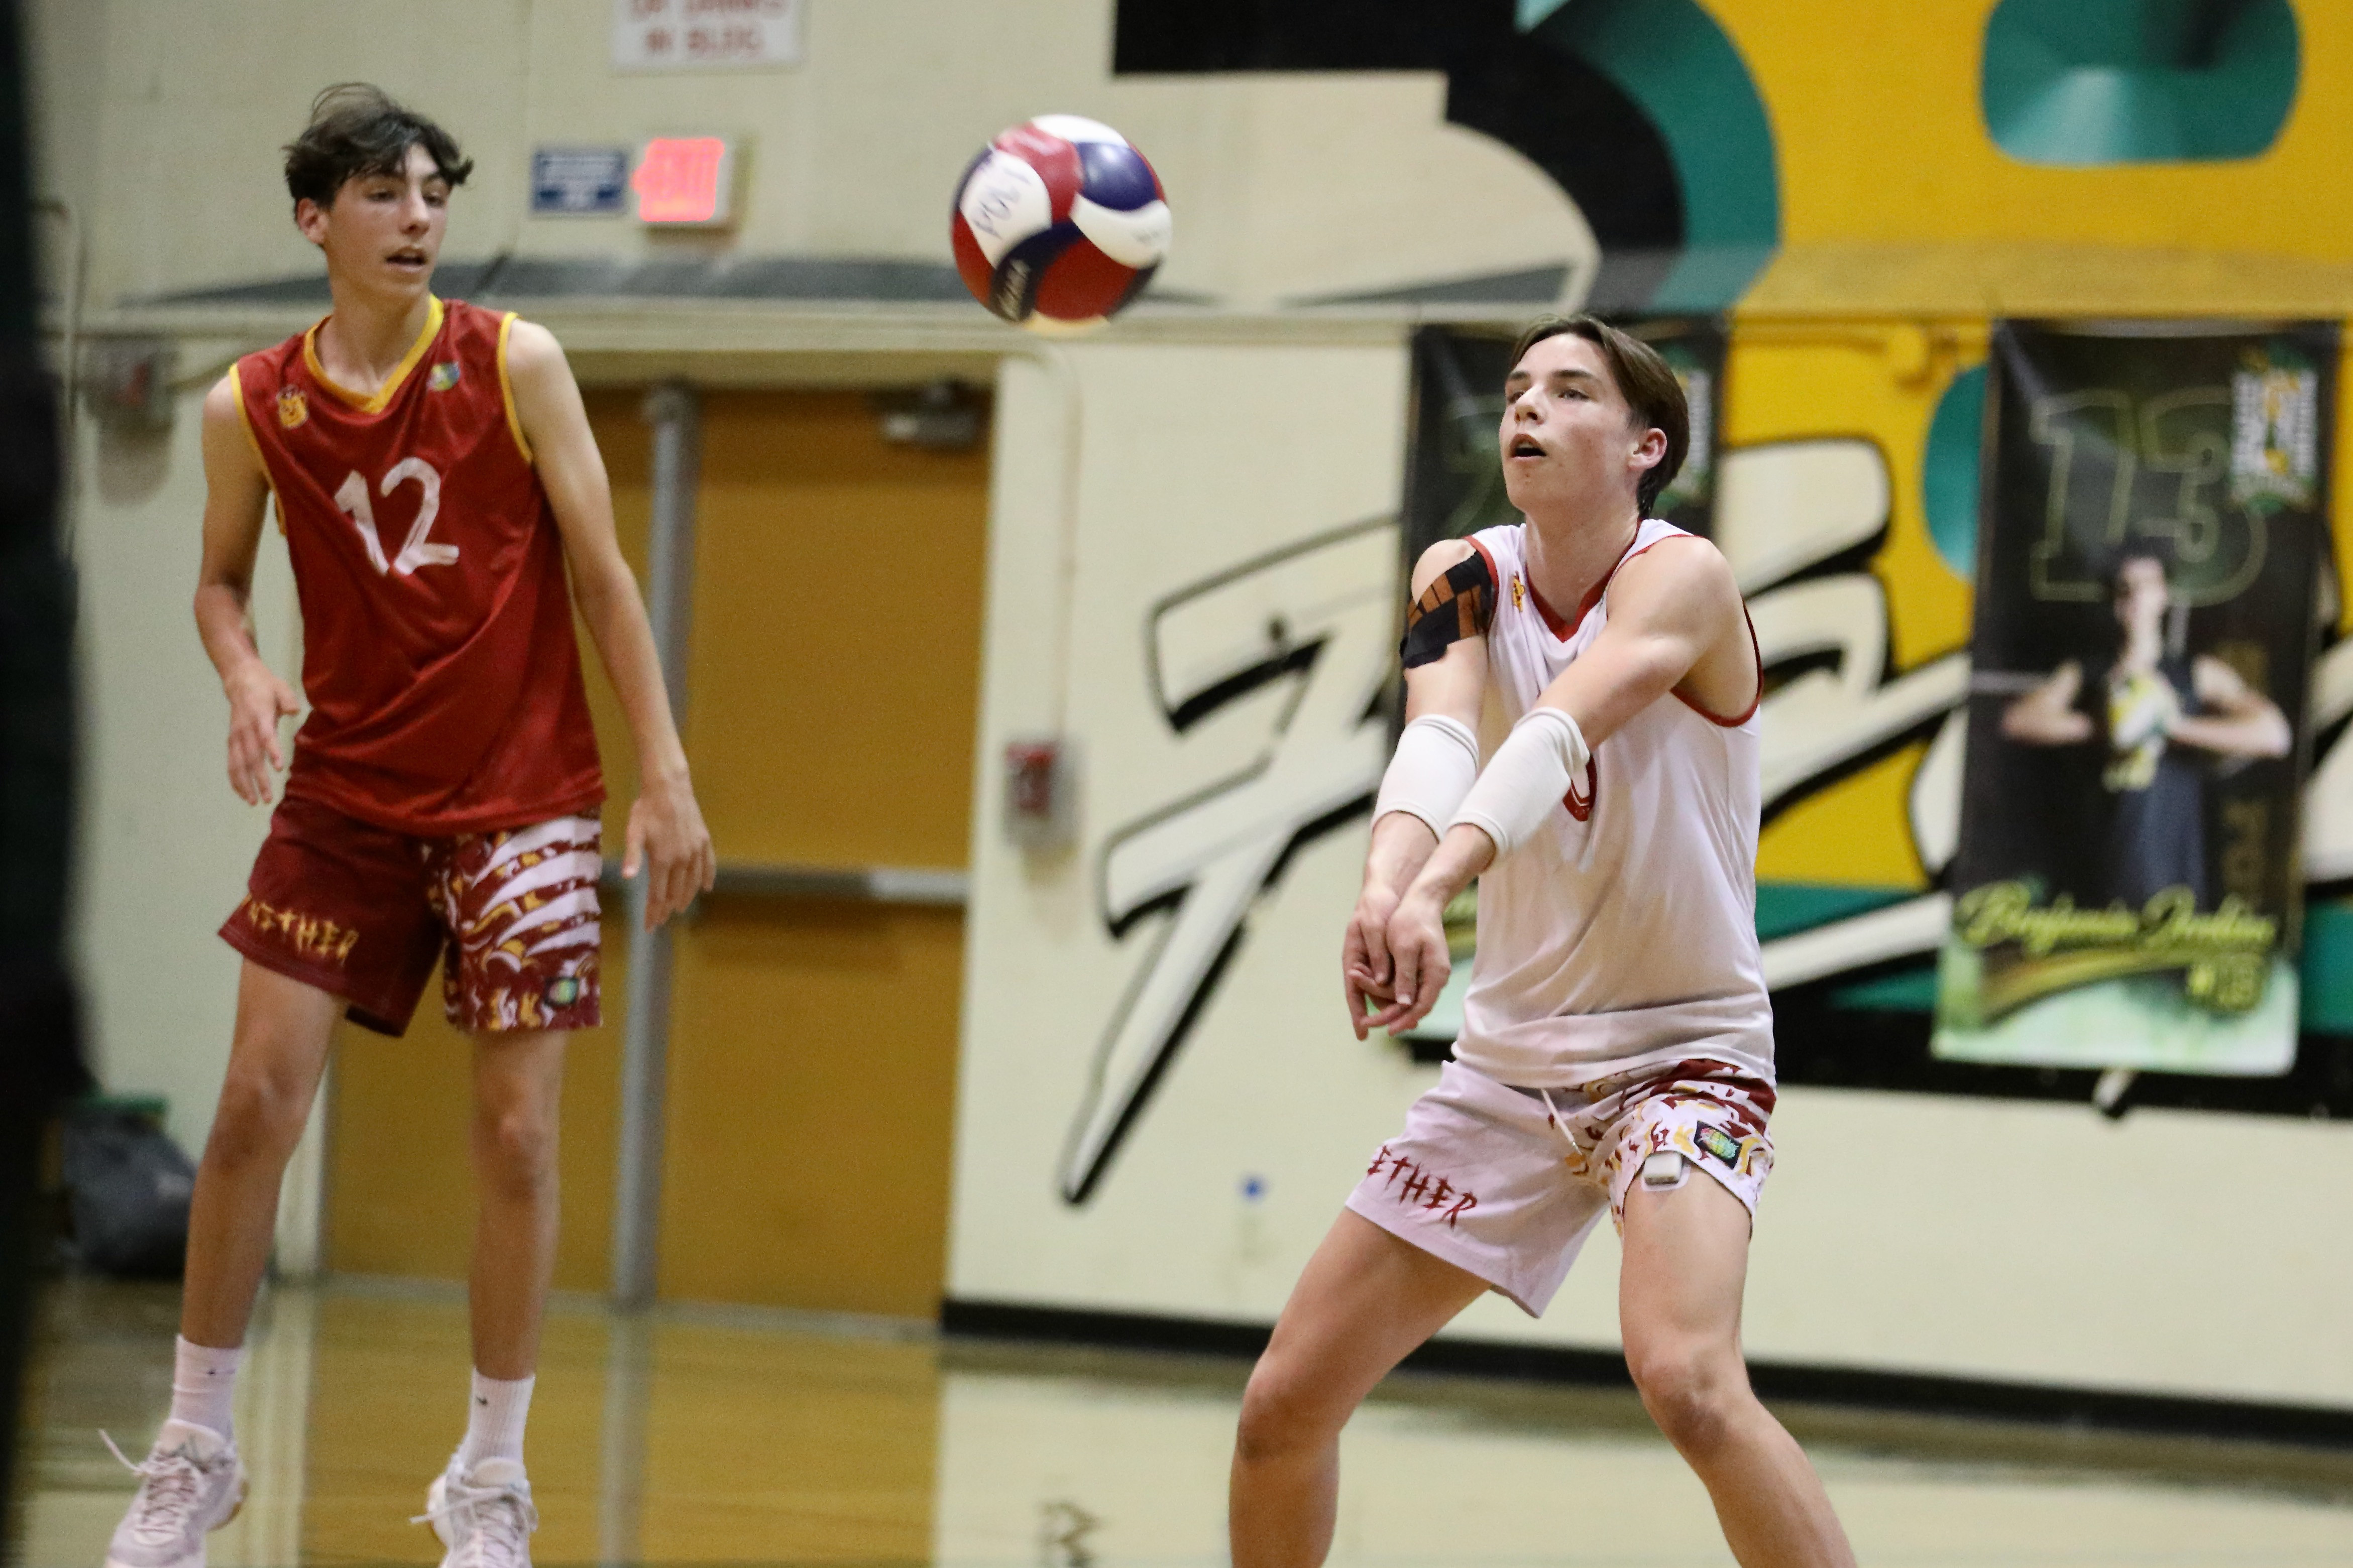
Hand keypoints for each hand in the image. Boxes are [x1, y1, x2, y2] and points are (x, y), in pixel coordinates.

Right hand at [223, 661, 299, 803]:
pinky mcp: (232, 740)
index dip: (272, 752)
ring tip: (253, 802)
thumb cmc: (265, 686)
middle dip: (259, 779)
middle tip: (269, 798)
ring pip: (237, 764)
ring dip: (245, 785)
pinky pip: (231, 763)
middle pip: (251, 757)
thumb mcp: (281, 687)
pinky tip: (242, 794)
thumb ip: (288, 700)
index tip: (279, 768)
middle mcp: (245, 729)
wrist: (240, 679)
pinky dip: (235, 779)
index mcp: (259, 716)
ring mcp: (236, 736)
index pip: (265, 736)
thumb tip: (295, 710)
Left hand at [623, 771, 715, 929]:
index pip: (658, 895)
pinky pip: (709, 865)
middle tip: (661, 921)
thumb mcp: (633, 831)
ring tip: (679, 908)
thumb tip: (627, 878)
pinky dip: (708, 878)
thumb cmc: (646, 809)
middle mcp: (682, 859)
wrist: (669, 787)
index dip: (653, 912)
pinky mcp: (704, 841)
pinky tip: (707, 888)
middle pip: (676, 893)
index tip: (650, 927)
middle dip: (667, 910)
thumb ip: (632, 856)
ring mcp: (695, 851)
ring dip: (686, 898)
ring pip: (693, 882)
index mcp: (662, 859)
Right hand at [1342, 880, 1403, 1039]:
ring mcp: (1374, 961)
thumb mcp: (1376, 928)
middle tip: (1396, 1029)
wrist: (1386, 889)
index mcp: (1353, 957)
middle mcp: (1362, 963)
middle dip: (1382, 1014)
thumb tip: (1382, 983)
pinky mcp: (1386, 957)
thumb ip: (1379, 955)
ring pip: (1383, 990)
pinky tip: (1416, 997)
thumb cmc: (1377, 906)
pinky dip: (1402, 989)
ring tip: (1410, 1019)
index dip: (1357, 1015)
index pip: (1353, 992)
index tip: (1362, 1034)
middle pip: (1370, 996)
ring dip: (1394, 1004)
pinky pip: (1393, 979)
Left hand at [1363, 887, 1451, 1036]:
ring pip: (1410, 998)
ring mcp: (1431, 973)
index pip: (1421, 1007)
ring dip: (1387, 1002)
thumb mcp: (1404, 948)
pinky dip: (1391, 992)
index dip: (1402, 1020)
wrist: (1422, 900)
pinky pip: (1408, 987)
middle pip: (1414, 1007)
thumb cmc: (1411, 920)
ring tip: (1365, 1008)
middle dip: (1390, 1015)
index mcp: (1435, 974)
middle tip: (1367, 1023)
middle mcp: (1436, 977)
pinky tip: (1374, 994)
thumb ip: (1404, 976)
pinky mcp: (1423, 968)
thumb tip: (1403, 1004)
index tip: (1386, 1031)